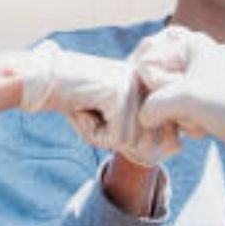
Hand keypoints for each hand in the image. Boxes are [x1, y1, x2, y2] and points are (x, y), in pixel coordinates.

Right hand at [19, 41, 179, 165]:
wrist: (46, 79)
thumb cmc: (80, 102)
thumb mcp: (119, 120)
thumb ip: (149, 134)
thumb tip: (177, 147)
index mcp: (155, 90)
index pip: (169, 141)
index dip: (132, 141)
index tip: (107, 115)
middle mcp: (151, 87)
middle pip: (147, 145)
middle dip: (115, 139)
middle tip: (95, 112)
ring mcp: (138, 88)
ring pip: (129, 143)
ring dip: (102, 136)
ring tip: (90, 108)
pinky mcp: (121, 95)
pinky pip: (114, 138)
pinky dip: (92, 132)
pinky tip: (83, 106)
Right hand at [134, 26, 224, 171]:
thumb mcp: (186, 98)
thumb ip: (152, 104)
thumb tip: (143, 118)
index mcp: (190, 44)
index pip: (146, 65)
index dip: (151, 87)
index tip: (166, 100)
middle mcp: (192, 58)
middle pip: (154, 84)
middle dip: (165, 105)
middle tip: (187, 111)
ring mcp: (197, 81)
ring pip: (164, 103)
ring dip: (178, 118)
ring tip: (200, 120)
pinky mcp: (202, 103)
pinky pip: (177, 114)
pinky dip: (186, 125)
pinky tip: (204, 129)